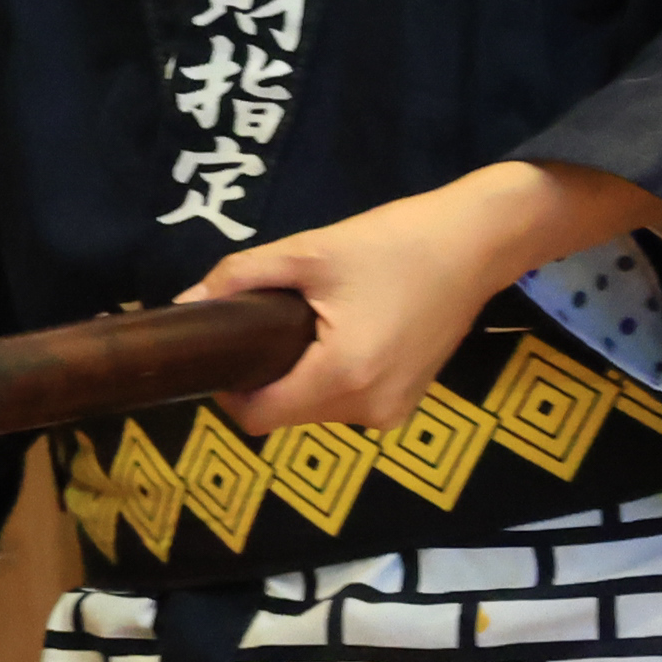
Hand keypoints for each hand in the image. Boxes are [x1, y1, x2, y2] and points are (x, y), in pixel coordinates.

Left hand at [185, 159, 655, 437]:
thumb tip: (185, 303)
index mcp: (343, 378)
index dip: (226, 390)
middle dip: (261, 377)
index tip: (220, 349)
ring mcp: (394, 411)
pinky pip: (346, 401)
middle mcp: (370, 409)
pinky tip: (334, 332)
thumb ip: (238, 279)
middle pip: (284, 414)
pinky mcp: (407, 401)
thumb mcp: (306, 253)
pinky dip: (328, 376)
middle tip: (257, 324)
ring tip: (301, 321)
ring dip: (295, 376)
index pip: (257, 418)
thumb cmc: (392, 243)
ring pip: (314, 410)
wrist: (476, 244)